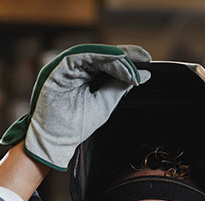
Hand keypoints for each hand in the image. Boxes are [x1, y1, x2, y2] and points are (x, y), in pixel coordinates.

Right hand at [0, 44, 150, 170]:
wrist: (57, 142)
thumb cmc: (76, 125)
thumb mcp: (105, 104)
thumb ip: (121, 88)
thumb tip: (144, 75)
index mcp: (86, 75)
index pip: (109, 62)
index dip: (128, 59)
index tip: (147, 60)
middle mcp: (76, 69)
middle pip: (103, 55)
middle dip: (125, 56)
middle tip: (144, 60)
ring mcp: (66, 68)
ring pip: (93, 54)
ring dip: (115, 58)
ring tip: (132, 67)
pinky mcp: (57, 69)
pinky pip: (79, 56)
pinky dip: (98, 57)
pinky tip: (116, 62)